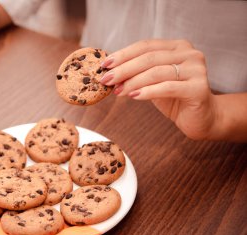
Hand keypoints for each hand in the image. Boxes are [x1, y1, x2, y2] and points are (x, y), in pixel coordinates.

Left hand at [100, 39, 216, 139]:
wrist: (201, 118)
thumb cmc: (174, 98)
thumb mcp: (153, 82)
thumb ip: (137, 74)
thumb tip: (109, 72)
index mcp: (177, 47)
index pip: (145, 46)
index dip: (123, 54)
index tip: (104, 65)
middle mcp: (189, 54)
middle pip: (149, 58)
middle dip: (124, 69)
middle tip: (106, 79)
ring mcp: (197, 70)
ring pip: (156, 72)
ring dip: (132, 82)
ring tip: (117, 91)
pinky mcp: (198, 88)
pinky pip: (167, 87)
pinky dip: (147, 92)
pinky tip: (133, 97)